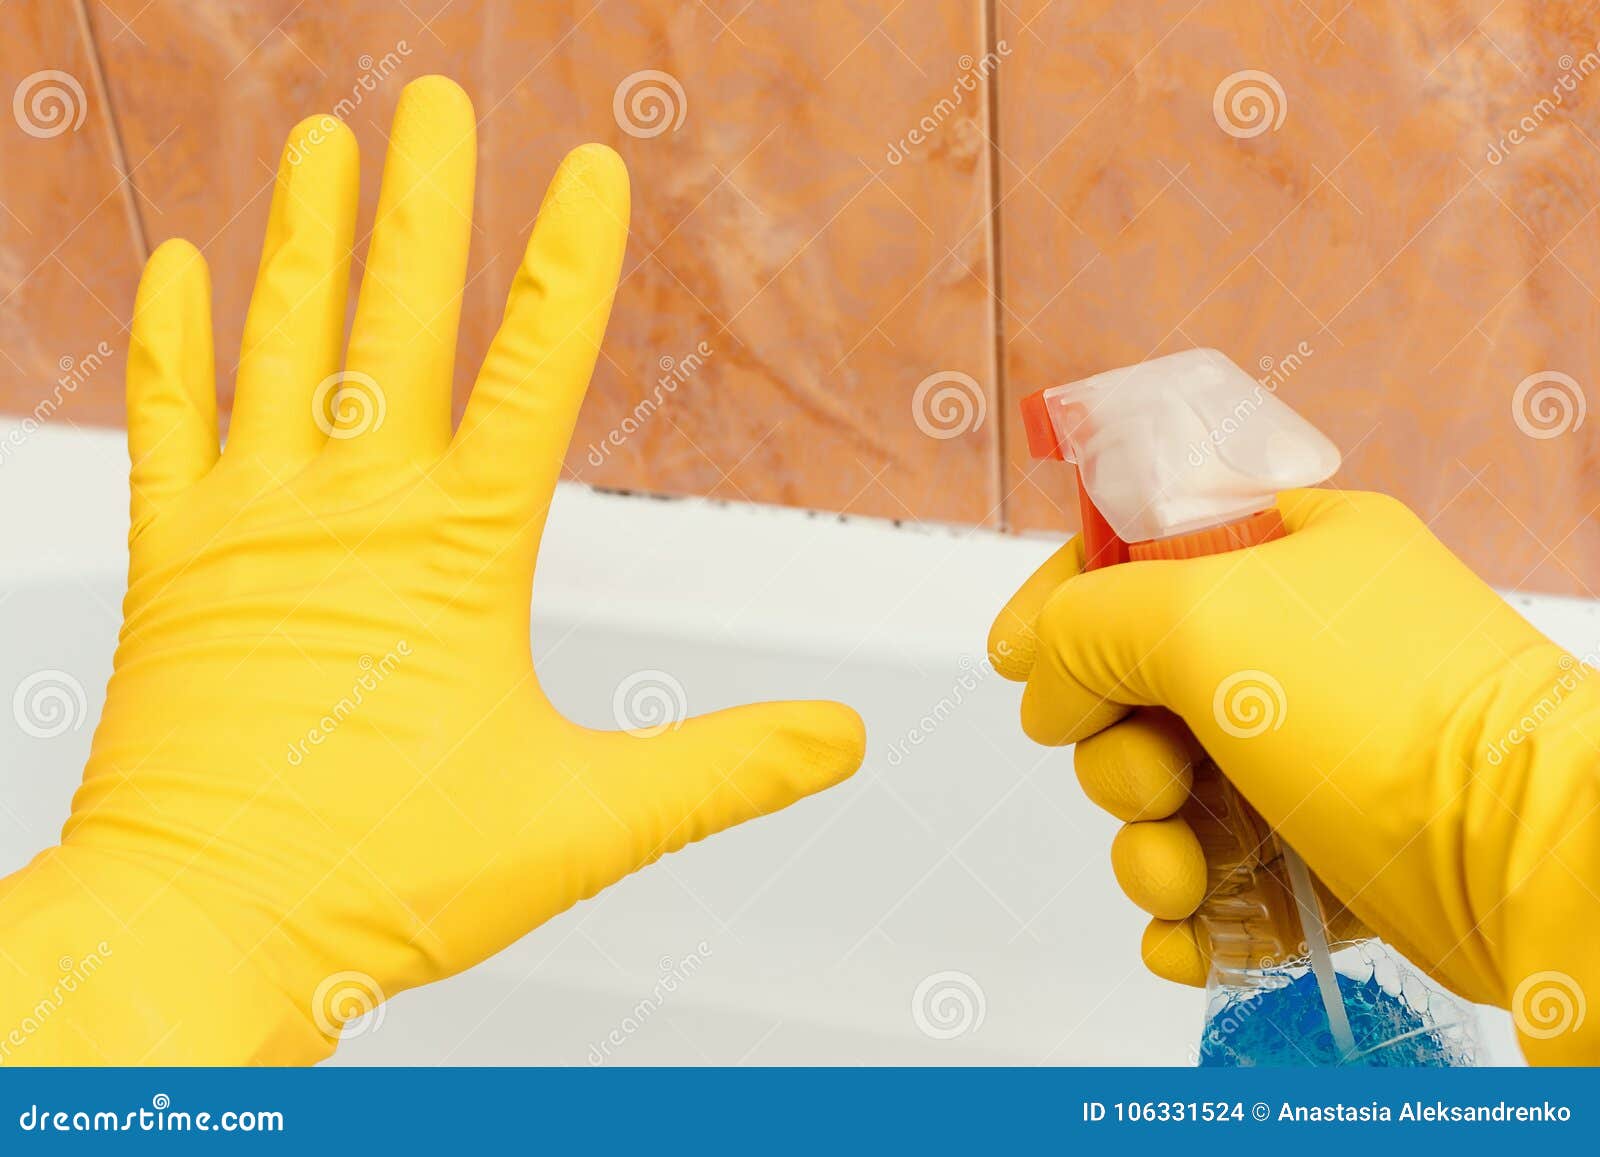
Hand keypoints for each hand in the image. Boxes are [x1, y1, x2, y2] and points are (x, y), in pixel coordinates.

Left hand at [0, 76, 863, 1064]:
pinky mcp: (177, 564)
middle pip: (396, 320)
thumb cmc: (382, 877)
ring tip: (322, 141)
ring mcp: (253, 527)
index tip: (590, 170)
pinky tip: (174, 266)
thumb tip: (843, 738)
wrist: (201, 926)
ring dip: (306, 238)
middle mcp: (351, 513)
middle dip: (423, 202)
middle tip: (435, 98)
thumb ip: (723, 768)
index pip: (531, 375)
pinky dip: (168, 340)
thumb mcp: (586, 824)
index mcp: (457, 555)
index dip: (568, 266)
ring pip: (280, 344)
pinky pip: (166, 420)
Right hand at [989, 488, 1599, 1063]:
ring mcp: (1320, 754)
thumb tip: (1051, 690)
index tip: (1016, 659)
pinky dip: (1194, 912)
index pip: (1144, 548)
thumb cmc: (1383, 714)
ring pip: (1174, 798)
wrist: (1532, 863)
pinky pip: (1223, 876)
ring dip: (1148, 848)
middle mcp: (1305, 647)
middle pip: (1141, 691)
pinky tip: (1192, 934)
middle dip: (1118, 755)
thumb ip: (1088, 624)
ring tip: (1179, 879)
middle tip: (1153, 783)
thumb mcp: (1206, 619)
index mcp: (1294, 550)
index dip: (1065, 598)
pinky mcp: (1334, 852)